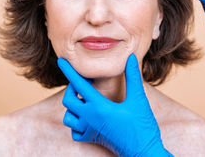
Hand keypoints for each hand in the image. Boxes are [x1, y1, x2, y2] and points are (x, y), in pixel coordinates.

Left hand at [57, 54, 171, 156]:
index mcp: (99, 107)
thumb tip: (131, 57)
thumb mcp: (138, 99)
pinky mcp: (92, 139)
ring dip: (72, 106)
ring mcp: (89, 130)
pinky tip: (86, 117)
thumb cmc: (142, 126)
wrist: (144, 152)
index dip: (69, 71)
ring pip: (68, 117)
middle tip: (85, 83)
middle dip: (72, 88)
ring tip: (85, 99)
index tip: (60, 60)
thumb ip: (133, 76)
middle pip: (68, 100)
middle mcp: (90, 119)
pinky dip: (76, 124)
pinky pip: (74, 132)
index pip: (78, 84)